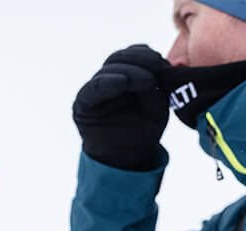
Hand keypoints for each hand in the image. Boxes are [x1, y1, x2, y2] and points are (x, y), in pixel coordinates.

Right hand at [73, 44, 170, 170]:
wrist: (125, 160)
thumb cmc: (141, 133)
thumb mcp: (156, 110)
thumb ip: (155, 90)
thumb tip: (153, 71)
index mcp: (125, 77)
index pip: (132, 56)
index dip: (146, 55)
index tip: (162, 62)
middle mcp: (108, 80)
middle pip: (120, 58)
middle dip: (140, 59)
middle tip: (157, 65)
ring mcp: (94, 90)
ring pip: (108, 69)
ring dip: (128, 70)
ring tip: (145, 79)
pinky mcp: (83, 103)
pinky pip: (93, 89)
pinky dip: (107, 83)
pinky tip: (122, 82)